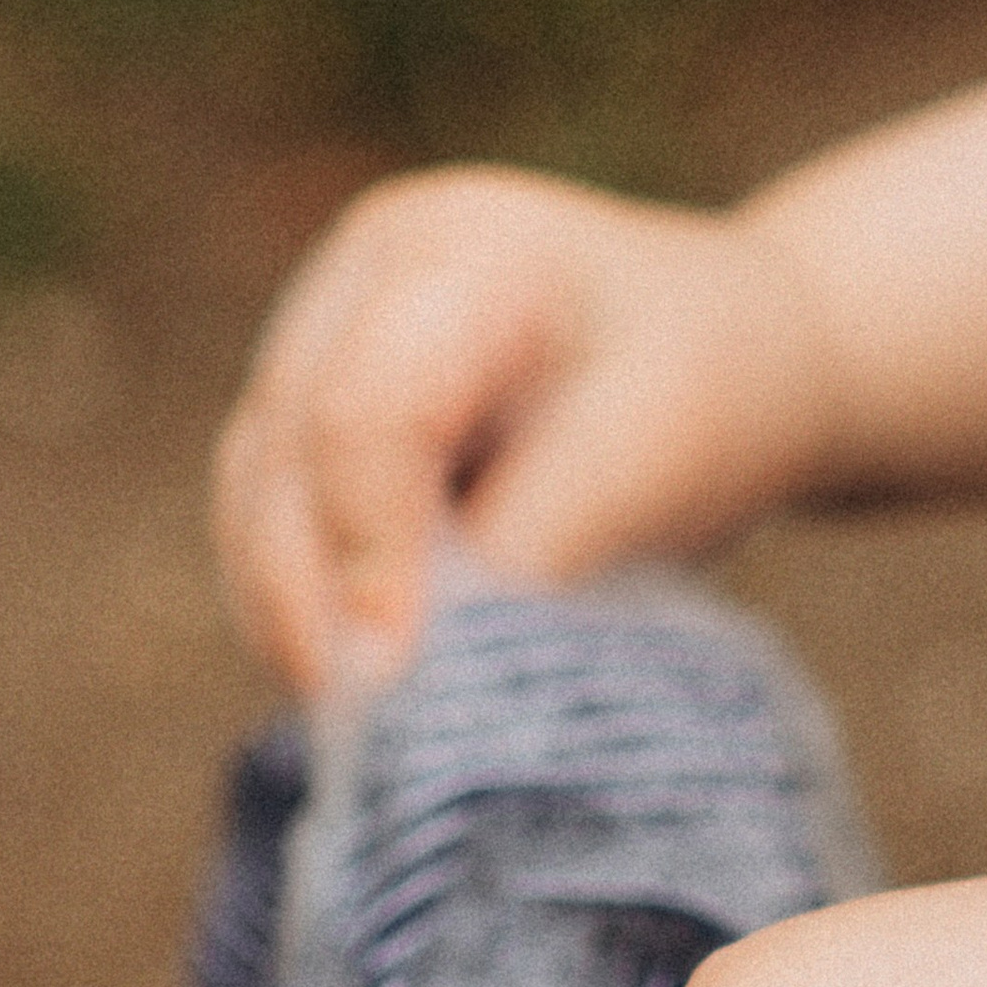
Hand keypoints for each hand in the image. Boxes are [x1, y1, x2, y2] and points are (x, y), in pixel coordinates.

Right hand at [212, 168, 840, 692]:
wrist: (733, 350)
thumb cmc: (708, 405)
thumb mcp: (649, 476)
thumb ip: (525, 559)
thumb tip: (402, 676)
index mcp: (468, 257)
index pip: (366, 416)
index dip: (367, 556)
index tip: (389, 681)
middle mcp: (368, 274)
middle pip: (283, 456)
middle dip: (309, 606)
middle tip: (365, 730)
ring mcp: (323, 328)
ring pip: (253, 495)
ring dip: (289, 615)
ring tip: (360, 717)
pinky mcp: (310, 400)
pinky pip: (266, 518)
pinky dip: (300, 605)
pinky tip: (353, 673)